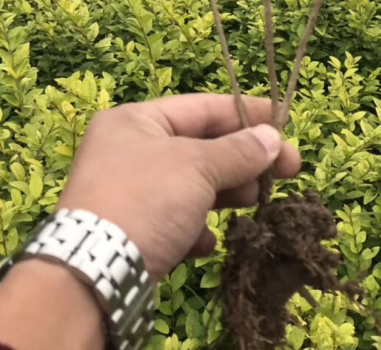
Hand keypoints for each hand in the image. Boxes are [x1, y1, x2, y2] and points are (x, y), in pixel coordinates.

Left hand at [59, 93, 301, 280]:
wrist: (95, 274)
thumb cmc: (146, 200)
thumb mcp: (197, 167)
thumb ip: (238, 151)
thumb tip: (271, 139)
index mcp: (136, 121)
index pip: (201, 107)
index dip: (245, 113)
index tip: (284, 123)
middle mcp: (128, 151)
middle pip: (199, 147)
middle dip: (242, 159)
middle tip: (286, 171)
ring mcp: (128, 194)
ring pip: (190, 186)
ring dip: (225, 194)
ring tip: (255, 202)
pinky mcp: (131, 233)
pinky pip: (174, 222)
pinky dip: (197, 229)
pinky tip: (211, 242)